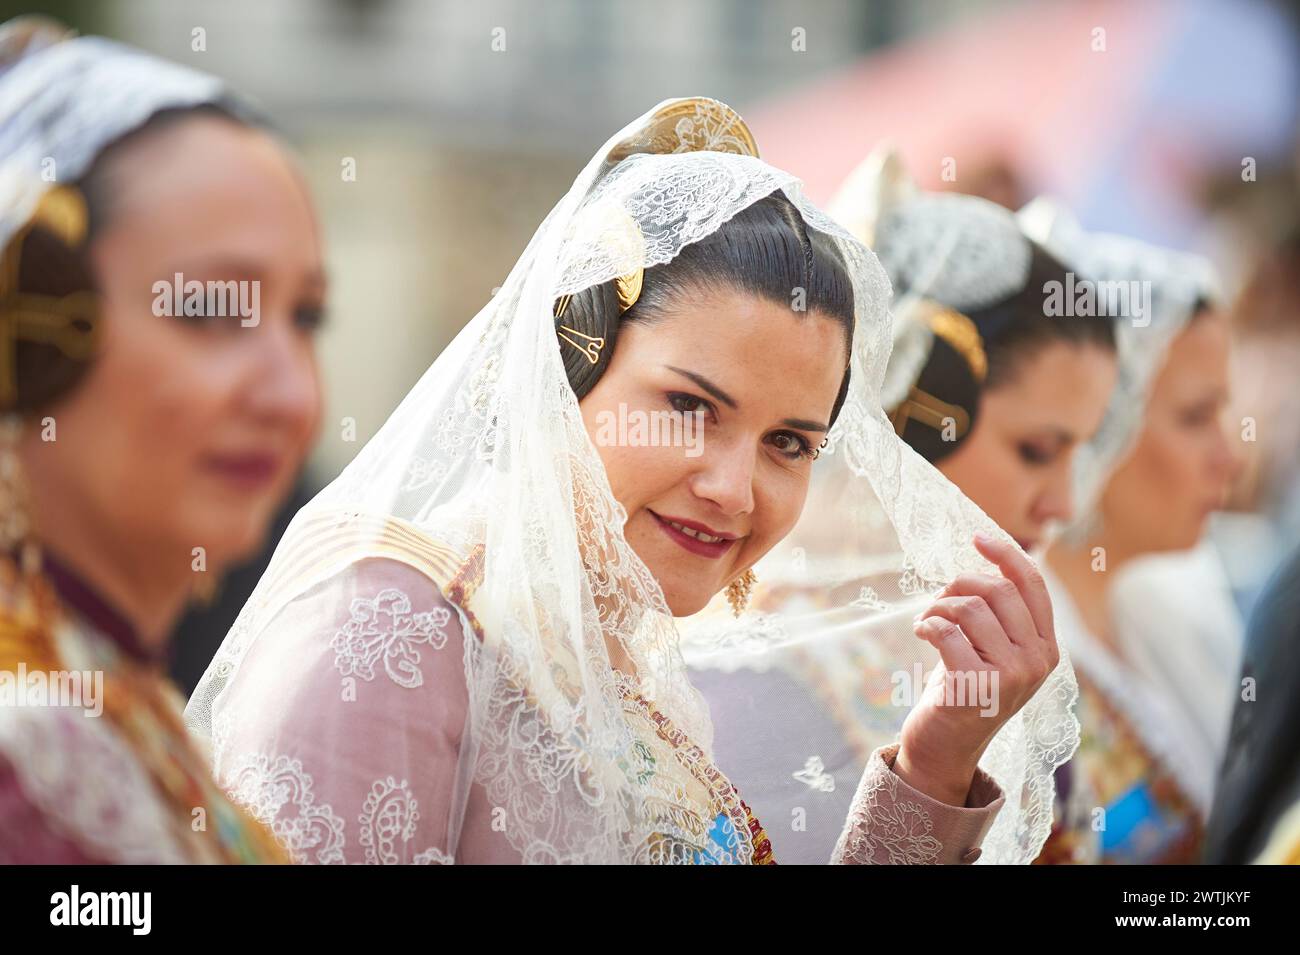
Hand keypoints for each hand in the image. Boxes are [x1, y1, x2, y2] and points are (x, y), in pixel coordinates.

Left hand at [893, 532, 1059, 806]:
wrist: (944, 746)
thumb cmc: (965, 688)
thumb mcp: (994, 649)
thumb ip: (1001, 613)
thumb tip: (989, 561)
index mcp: (1046, 647)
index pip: (1033, 585)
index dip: (1006, 554)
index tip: (977, 538)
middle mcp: (1037, 661)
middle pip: (998, 589)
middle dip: (958, 585)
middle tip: (938, 602)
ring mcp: (1011, 675)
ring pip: (969, 607)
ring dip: (937, 608)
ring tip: (927, 622)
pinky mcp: (977, 686)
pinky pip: (946, 631)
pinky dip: (926, 625)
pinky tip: (920, 633)